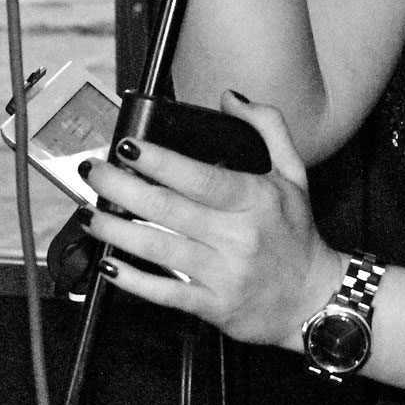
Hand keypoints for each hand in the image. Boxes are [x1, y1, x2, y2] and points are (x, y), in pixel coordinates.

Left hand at [83, 92, 344, 349]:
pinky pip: (167, 293)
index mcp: (255, 200)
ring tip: (90, 214)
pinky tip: (109, 266)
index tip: (127, 146)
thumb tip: (230, 97)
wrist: (315, 300)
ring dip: (116, 231)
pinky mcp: (214, 306)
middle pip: (168, 209)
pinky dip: (134, 281)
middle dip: (122, 189)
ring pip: (160, 249)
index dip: (159, 161)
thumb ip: (268, 127)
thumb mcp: (294, 174)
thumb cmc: (298, 234)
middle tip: (94, 172)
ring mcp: (224, 274)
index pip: (199, 177)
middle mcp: (238, 236)